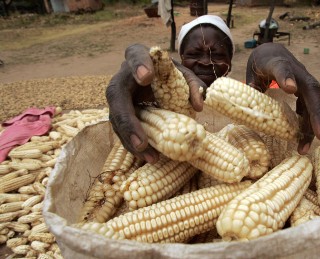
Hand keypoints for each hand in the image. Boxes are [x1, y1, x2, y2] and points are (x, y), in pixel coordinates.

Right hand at [106, 44, 204, 163]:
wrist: (155, 79)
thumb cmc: (170, 74)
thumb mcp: (184, 75)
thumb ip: (193, 86)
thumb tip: (199, 107)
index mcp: (138, 56)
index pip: (135, 55)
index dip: (139, 66)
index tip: (147, 77)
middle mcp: (122, 76)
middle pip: (116, 95)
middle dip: (128, 120)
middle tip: (142, 141)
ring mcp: (117, 97)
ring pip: (116, 119)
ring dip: (130, 140)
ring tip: (149, 156)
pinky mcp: (118, 114)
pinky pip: (121, 130)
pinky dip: (133, 145)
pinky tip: (148, 156)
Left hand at [245, 43, 319, 153]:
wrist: (272, 53)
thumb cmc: (261, 64)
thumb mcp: (252, 71)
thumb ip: (251, 86)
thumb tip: (247, 106)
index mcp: (279, 63)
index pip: (283, 69)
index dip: (286, 77)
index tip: (291, 88)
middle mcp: (298, 73)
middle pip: (311, 91)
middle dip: (317, 114)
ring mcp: (305, 83)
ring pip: (315, 104)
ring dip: (313, 127)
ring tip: (304, 148)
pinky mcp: (305, 94)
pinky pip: (310, 110)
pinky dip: (308, 126)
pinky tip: (302, 143)